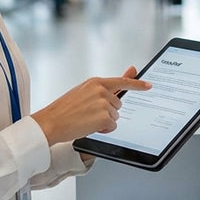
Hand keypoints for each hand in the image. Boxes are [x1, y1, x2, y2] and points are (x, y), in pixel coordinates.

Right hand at [32, 67, 149, 144]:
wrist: (50, 122)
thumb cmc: (64, 109)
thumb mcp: (84, 92)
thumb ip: (107, 86)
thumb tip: (130, 70)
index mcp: (95, 82)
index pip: (122, 82)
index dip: (138, 84)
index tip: (149, 85)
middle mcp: (101, 90)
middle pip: (118, 104)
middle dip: (107, 111)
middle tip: (88, 114)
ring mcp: (103, 103)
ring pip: (115, 116)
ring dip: (104, 121)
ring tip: (85, 119)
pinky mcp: (104, 116)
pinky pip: (112, 126)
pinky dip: (103, 129)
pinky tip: (88, 126)